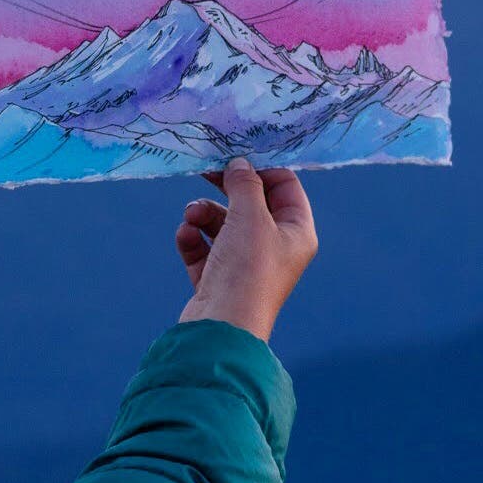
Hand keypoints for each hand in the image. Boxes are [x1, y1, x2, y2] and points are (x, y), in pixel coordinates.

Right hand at [175, 158, 317, 342]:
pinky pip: (204, 248)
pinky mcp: (218, 279)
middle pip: (250, 204)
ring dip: (203, 214)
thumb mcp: (250, 216)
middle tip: (204, 171)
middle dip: (225, 190)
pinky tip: (185, 236)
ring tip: (191, 216)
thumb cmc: (247, 270)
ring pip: (222, 224)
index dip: (260, 168)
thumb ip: (244, 184)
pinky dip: (193, 239)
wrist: (222, 327)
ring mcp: (246, 265)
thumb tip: (239, 164)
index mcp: (296, 232)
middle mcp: (275, 247)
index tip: (234, 155)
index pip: (285, 186)